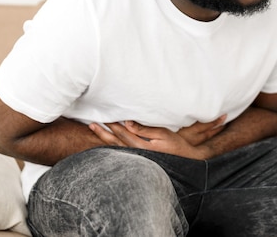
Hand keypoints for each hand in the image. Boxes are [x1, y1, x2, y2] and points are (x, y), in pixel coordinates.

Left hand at [88, 116, 225, 158]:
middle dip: (103, 132)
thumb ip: (144, 129)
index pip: (123, 134)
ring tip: (94, 129)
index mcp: (141, 147)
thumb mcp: (162, 134)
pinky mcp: (139, 158)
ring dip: (105, 138)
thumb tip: (128, 123)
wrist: (185, 159)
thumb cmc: (175, 144)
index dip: (113, 125)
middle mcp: (136, 154)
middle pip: (116, 142)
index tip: (103, 117)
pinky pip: (122, 151)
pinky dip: (113, 145)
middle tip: (92, 124)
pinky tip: (107, 141)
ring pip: (116, 147)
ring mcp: (137, 157)